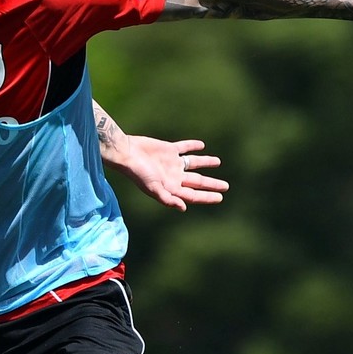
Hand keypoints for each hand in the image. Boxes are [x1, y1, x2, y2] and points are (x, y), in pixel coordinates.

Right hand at [111, 137, 226, 211]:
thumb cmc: (138, 173)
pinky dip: (193, 146)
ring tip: (218, 162)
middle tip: (226, 187)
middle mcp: (173, 176)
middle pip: (197, 181)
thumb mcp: (153, 188)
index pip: (193, 195)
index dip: (207, 197)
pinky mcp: (168, 149)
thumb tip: (184, 208)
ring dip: (206, 162)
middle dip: (211, 184)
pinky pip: (184, 148)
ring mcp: (171, 163)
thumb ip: (168, 199)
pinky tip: (201, 145)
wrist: (126, 153)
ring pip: (193, 164)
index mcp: (171, 187)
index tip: (220, 198)